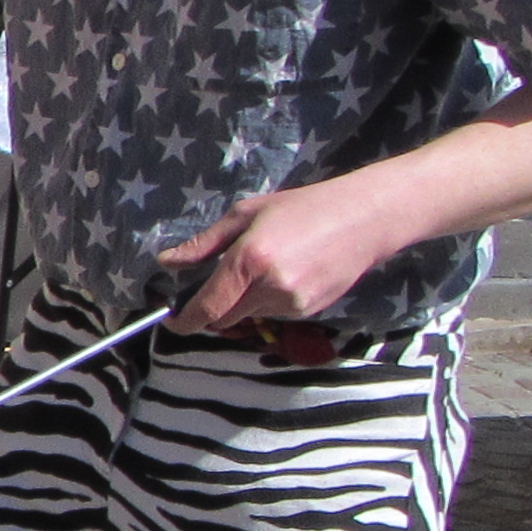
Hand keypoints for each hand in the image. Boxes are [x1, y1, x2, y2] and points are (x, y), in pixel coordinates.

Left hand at [161, 178, 394, 331]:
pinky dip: (267, 302)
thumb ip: (204, 244)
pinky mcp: (309, 311)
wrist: (363, 219)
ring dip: (243, 302)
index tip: (172, 322)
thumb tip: (168, 263)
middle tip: (219, 281)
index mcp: (249, 260)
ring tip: (263, 267)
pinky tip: (285, 274)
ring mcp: (293, 303)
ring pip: (249, 317)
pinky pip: (273, 315)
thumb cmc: (302, 208)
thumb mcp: (245, 214)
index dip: (185, 321)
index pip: (208, 308)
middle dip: (213, 307)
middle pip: (224, 318)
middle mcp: (270, 287)